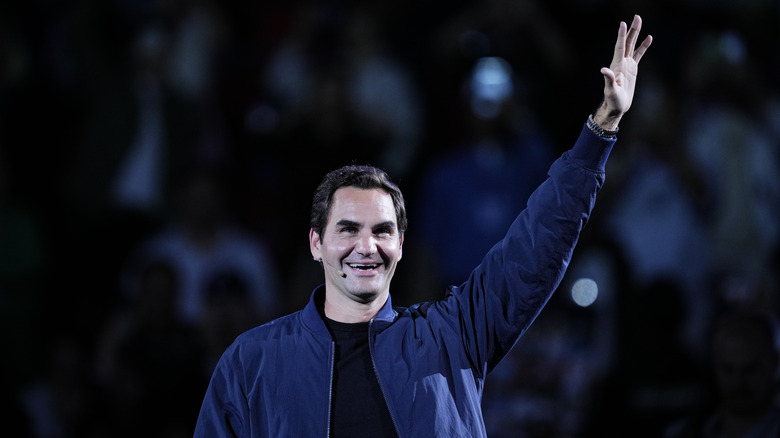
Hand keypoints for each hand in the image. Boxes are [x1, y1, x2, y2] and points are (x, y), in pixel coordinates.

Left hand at [594, 15, 652, 129]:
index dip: (621, 36)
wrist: (617, 106)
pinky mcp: (632, 68)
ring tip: (640, 21)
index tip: (623, 23)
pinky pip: (639, 54)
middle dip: (631, 30)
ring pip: (632, 45)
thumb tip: (604, 70)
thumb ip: (608, 80)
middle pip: (627, 42)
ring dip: (636, 33)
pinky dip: (643, 46)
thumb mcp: (611, 91)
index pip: (619, 47)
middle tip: (636, 16)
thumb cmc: (613, 100)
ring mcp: (627, 64)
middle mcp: (621, 62)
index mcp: (616, 66)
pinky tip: (649, 38)